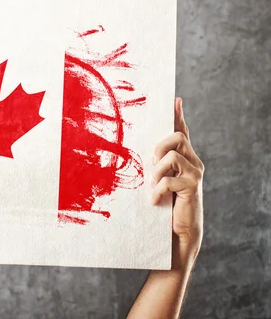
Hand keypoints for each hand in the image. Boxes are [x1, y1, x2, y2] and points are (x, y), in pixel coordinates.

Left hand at [151, 97, 203, 268]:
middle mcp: (193, 162)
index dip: (178, 116)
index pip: (182, 132)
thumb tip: (140, 153)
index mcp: (184, 158)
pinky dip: (158, 190)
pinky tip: (155, 200)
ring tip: (152, 186)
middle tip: (150, 165)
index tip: (175, 100)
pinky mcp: (192, 188)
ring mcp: (195, 174)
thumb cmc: (164, 206)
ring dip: (156, 170)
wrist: (178, 233)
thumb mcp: (157, 181)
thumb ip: (154, 166)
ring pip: (172, 156)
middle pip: (177, 137)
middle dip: (158, 147)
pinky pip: (170, 179)